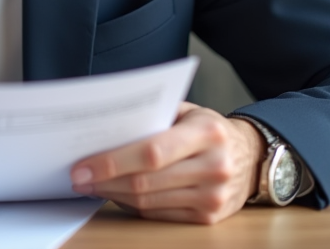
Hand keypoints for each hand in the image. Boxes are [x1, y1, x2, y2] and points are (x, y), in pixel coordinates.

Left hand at [69, 102, 263, 223]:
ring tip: (91, 184)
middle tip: (78, 177)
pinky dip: (132, 205)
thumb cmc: (208, 129)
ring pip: (148, 201)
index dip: (112, 161)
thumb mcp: (188, 111)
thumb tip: (104, 128)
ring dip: (112, 194)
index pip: (151, 151)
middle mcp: (214, 166)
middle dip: (105, 180)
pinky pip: (158, 214)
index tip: (83, 165)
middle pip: (146, 181)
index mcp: (207, 132)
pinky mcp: (208, 217)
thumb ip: (153, 116)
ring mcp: (213, 196)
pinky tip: (116, 194)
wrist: (251, 156)